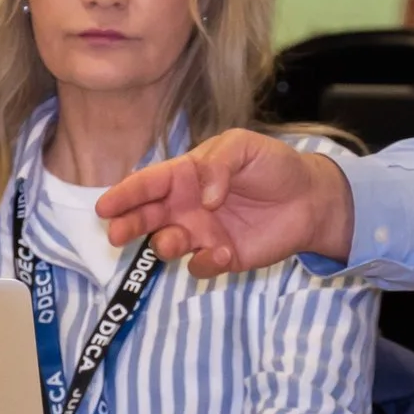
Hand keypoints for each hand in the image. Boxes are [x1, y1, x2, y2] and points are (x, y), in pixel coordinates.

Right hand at [96, 128, 354, 277]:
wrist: (309, 198)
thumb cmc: (273, 165)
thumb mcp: (243, 147)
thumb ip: (217, 164)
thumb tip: (203, 198)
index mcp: (185, 176)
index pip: (148, 184)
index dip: (125, 194)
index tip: (104, 207)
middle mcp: (186, 206)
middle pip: (146, 218)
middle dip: (127, 225)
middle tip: (116, 233)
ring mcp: (201, 234)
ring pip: (167, 245)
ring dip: (165, 245)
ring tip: (179, 241)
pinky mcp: (221, 257)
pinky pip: (199, 266)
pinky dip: (204, 263)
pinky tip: (224, 252)